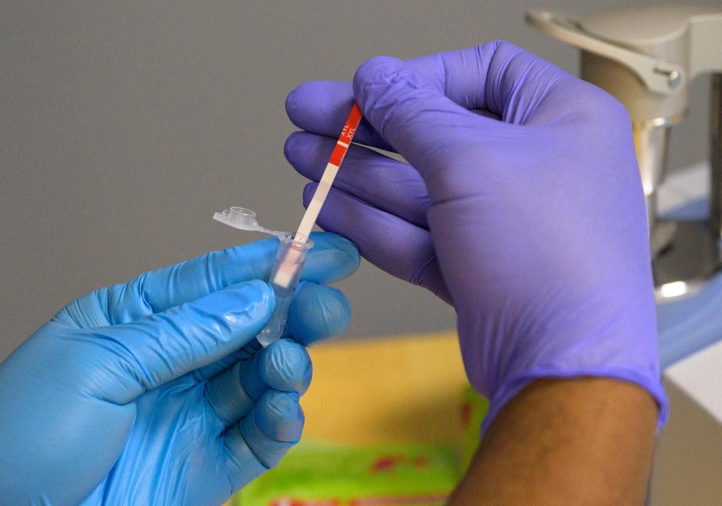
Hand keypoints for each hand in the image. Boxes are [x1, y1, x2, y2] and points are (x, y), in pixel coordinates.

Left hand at [0, 233, 358, 504]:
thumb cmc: (23, 436)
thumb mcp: (97, 365)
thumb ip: (183, 333)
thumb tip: (257, 298)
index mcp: (134, 321)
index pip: (210, 283)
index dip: (266, 263)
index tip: (317, 248)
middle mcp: (171, 363)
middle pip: (248, 328)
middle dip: (293, 310)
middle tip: (329, 302)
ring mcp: (192, 414)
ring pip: (261, 378)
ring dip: (287, 365)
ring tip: (285, 362)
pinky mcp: (207, 464)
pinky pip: (259, 437)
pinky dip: (280, 420)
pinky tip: (280, 409)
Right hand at [284, 41, 666, 427]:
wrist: (560, 365)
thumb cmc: (541, 249)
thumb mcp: (468, 160)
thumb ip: (411, 112)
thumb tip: (374, 75)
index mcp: (562, 118)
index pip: (481, 71)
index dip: (417, 76)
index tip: (364, 88)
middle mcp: (536, 165)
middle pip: (436, 131)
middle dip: (366, 127)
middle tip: (306, 115)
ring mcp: (503, 221)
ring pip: (419, 187)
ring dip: (356, 172)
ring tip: (301, 156)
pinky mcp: (475, 267)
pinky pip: (418, 233)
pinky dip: (371, 220)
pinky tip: (325, 204)